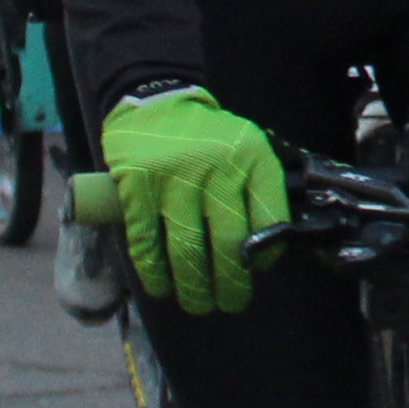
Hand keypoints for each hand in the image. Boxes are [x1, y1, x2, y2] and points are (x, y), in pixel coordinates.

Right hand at [101, 89, 287, 314]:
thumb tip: (265, 253)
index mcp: (252, 157)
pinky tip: (161, 286)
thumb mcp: (247, 149)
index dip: (266, 255)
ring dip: (193, 286)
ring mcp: (175, 177)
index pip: (270, 218)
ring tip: (199, 304)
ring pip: (187, 249)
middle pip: (229, 243)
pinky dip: (154, 271)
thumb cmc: (209, 138)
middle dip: (231, 284)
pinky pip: (147, 241)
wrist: (156, 103)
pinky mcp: (138, 186)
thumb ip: (257, 192)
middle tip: (230, 303)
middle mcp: (217, 166)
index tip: (257, 272)